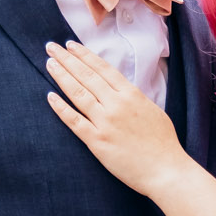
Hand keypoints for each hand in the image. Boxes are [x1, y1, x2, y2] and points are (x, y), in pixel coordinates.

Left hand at [45, 39, 186, 196]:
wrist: (166, 170)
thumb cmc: (163, 143)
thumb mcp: (152, 109)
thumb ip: (133, 97)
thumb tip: (118, 89)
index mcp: (131, 94)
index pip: (102, 68)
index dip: (84, 54)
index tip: (70, 45)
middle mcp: (116, 104)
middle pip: (86, 75)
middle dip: (67, 59)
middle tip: (52, 47)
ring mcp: (105, 122)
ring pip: (78, 93)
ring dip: (61, 76)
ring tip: (50, 64)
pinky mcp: (97, 141)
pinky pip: (74, 121)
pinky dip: (61, 108)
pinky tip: (50, 96)